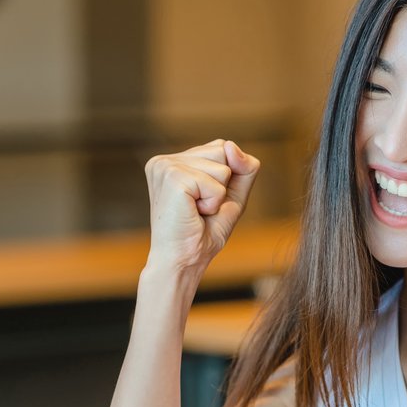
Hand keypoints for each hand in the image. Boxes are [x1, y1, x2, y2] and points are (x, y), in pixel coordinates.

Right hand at [143, 139, 259, 278]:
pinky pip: (216, 184)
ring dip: (218, 196)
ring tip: (195, 211)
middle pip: (223, 151)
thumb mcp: (232, 196)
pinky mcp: (172, 177)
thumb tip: (232, 146)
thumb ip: (242, 168)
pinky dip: (213, 203)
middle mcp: (164, 159)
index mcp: (173, 160)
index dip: (225, 178)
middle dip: (222, 185)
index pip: (221, 147)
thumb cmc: (202, 233)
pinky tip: (193, 213)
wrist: (182, 261)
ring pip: (223, 167)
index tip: (204, 201)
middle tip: (200, 208)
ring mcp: (165, 166)